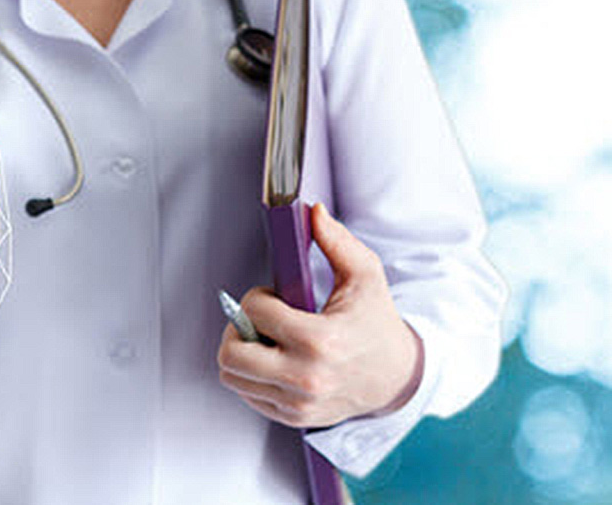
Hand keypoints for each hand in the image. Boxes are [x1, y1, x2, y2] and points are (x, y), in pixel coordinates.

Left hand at [216, 203, 423, 427]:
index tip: (273, 297)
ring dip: (240, 352)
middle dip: (237, 328)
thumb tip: (312, 212)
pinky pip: (246, 394)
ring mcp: (297, 402)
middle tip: (258, 321)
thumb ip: (337, 241)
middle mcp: (305, 377)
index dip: (257, 297)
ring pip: (232, 375)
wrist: (397, 377)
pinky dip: (250, 375)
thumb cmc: (376, 323)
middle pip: (231, 353)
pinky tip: (272, 360)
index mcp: (320, 340)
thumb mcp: (365, 276)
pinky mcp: (292, 417)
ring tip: (265, 340)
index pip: (255, 312)